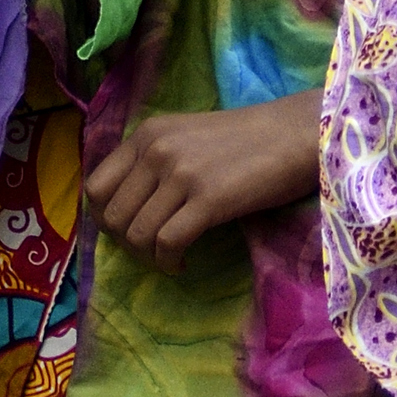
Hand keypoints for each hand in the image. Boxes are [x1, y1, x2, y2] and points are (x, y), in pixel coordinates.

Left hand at [90, 93, 323, 262]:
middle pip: (112, 216)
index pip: (95, 187)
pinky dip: (170, 263)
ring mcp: (181, 173)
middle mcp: (157, 150)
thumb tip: (126, 207)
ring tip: (172, 257)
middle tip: (154, 250)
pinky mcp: (208, 199)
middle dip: (127, 244)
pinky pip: (167, 244)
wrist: (300, 133)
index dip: (105, 219)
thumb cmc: (250, 138)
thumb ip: (155, 161)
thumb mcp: (188, 137)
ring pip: (136, 234)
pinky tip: (184, 263)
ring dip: (149, 257)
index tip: (130, 232)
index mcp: (148, 133)